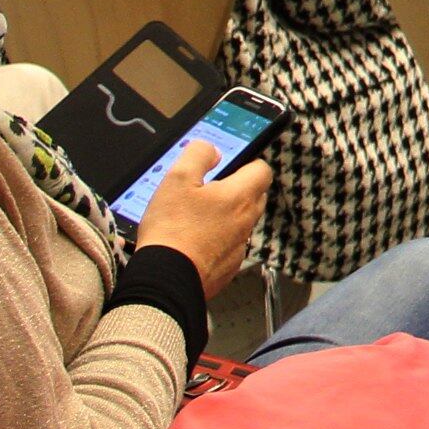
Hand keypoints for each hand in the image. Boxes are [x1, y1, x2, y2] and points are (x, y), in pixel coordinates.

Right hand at [134, 141, 270, 297]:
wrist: (165, 279)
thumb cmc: (172, 229)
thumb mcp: (177, 179)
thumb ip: (198, 155)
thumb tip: (212, 149)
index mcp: (241, 196)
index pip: (262, 169)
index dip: (247, 162)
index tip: (229, 163)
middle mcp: (247, 221)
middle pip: (254, 196)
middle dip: (237, 188)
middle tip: (208, 189)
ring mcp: (240, 246)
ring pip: (241, 221)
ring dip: (226, 215)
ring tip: (195, 215)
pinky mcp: (228, 266)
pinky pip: (229, 245)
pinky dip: (217, 239)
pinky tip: (194, 240)